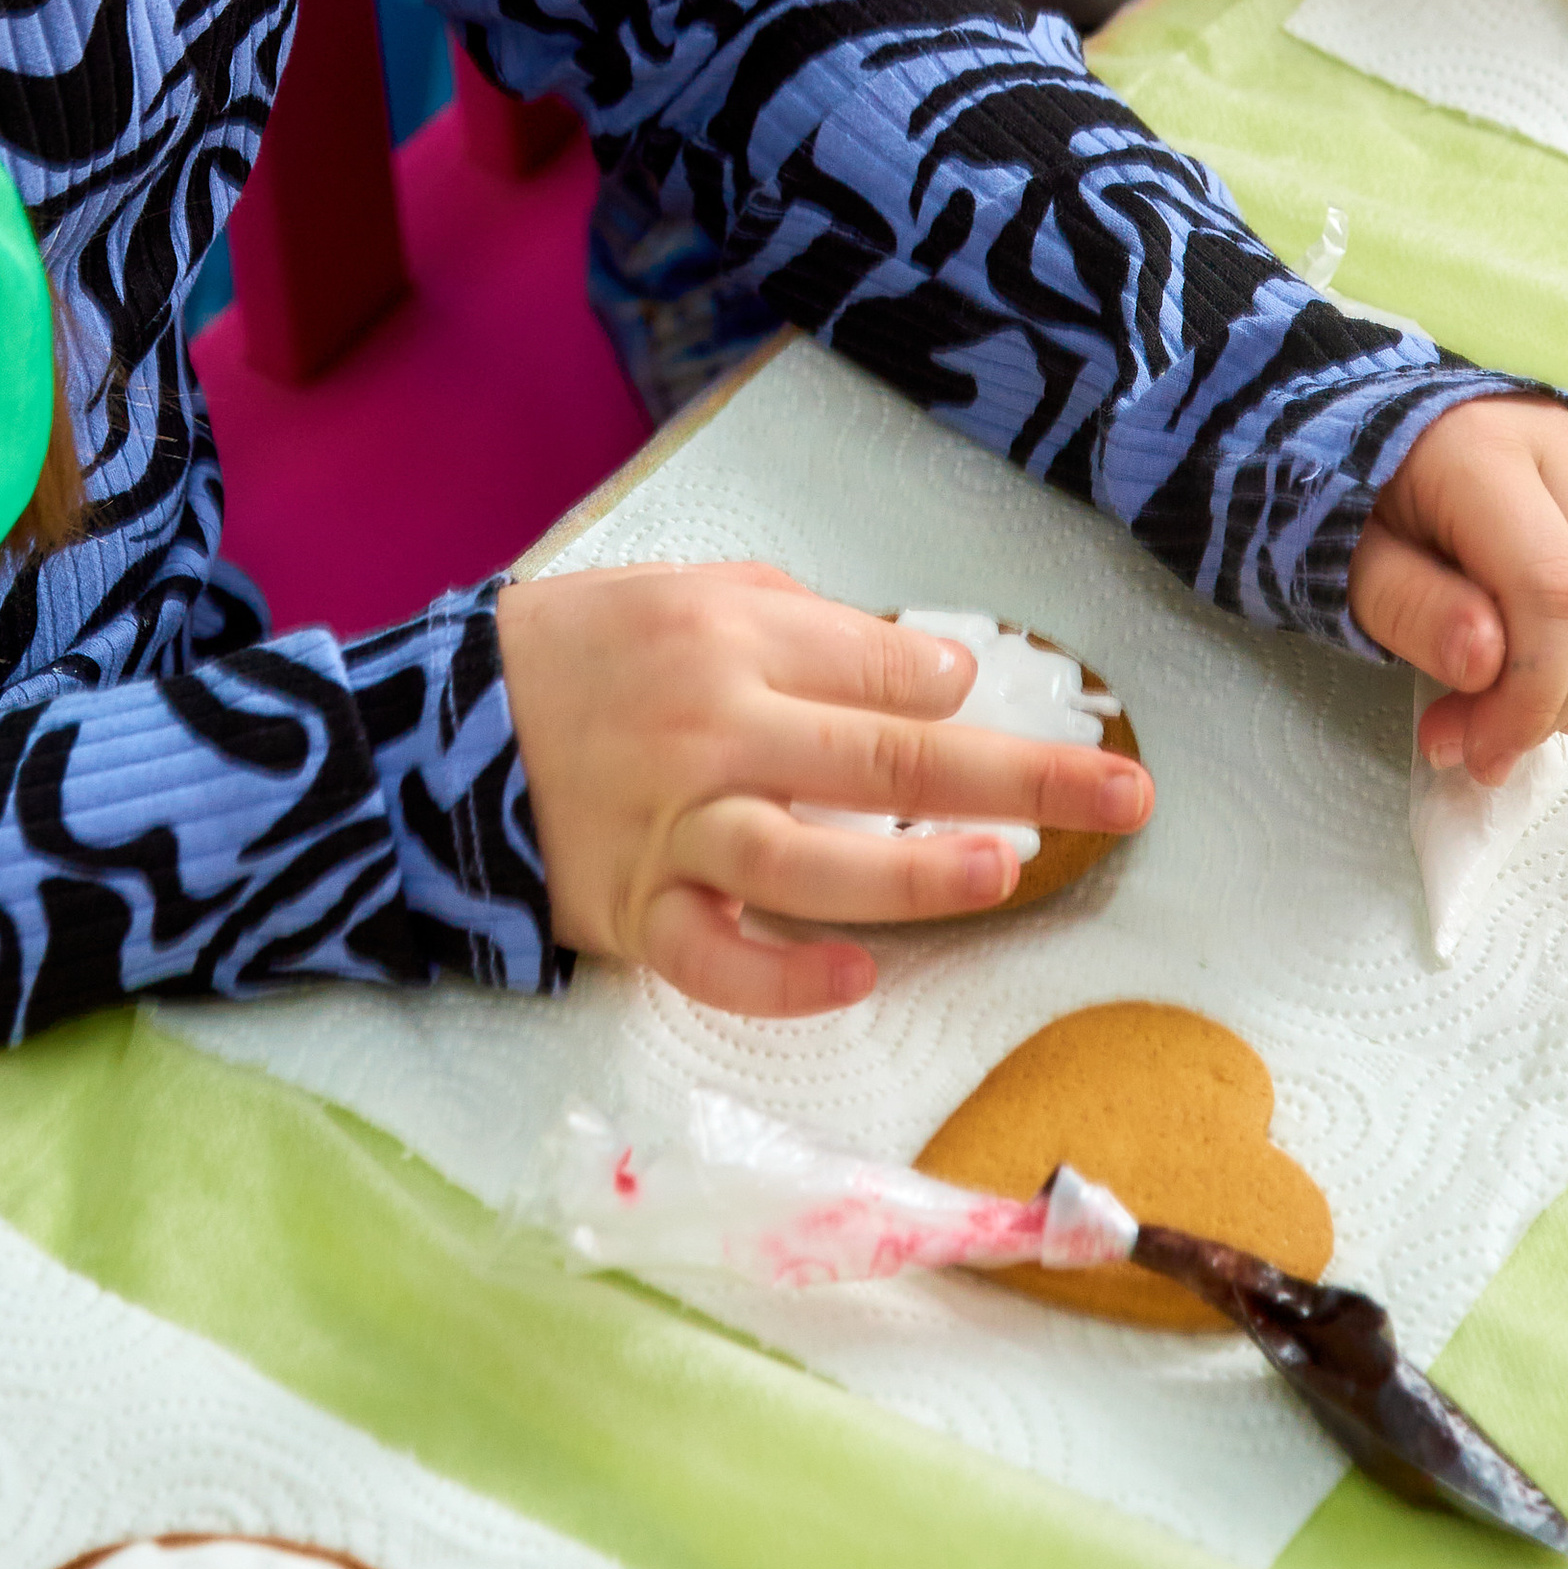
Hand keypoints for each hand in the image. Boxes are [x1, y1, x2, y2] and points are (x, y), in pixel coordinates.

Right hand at [495, 561, 1153, 1017]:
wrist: (440, 728)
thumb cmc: (584, 649)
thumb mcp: (686, 590)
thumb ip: (808, 625)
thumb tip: (934, 678)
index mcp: (729, 638)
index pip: (881, 670)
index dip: (953, 691)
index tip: (984, 707)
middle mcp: (712, 731)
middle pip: (887, 760)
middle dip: (1020, 779)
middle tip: (1126, 795)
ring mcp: (675, 831)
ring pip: (814, 864)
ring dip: (918, 875)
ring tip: (1005, 872)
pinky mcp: (638, 914)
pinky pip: (721, 960)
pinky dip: (789, 977)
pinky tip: (860, 977)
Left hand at [1347, 397, 1567, 784]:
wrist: (1369, 435)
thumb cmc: (1350, 500)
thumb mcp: (1344, 556)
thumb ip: (1407, 606)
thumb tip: (1487, 664)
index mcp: (1481, 452)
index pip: (1553, 590)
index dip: (1530, 694)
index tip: (1476, 751)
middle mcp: (1563, 449)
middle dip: (1555, 707)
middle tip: (1477, 744)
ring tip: (1523, 715)